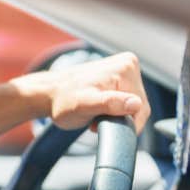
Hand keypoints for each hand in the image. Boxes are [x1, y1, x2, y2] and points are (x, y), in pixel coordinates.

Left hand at [25, 52, 150, 133]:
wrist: (49, 94)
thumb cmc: (62, 101)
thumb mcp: (84, 106)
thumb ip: (109, 104)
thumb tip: (134, 104)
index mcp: (126, 67)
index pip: (141, 106)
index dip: (123, 122)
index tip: (101, 125)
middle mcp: (128, 64)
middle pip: (138, 105)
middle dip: (119, 118)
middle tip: (95, 121)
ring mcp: (124, 69)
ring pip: (132, 105)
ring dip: (115, 116)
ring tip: (94, 115)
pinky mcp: (119, 77)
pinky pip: (125, 100)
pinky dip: (113, 110)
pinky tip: (98, 111)